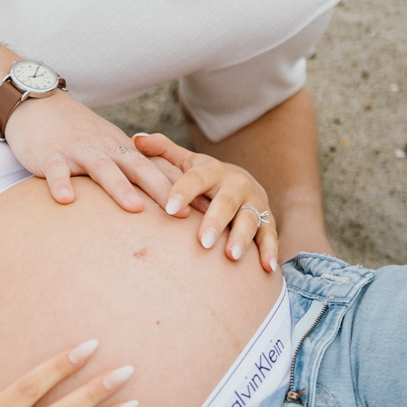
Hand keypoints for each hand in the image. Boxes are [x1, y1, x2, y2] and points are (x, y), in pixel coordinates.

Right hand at [5, 93, 179, 213]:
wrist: (37, 103)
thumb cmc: (77, 133)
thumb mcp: (110, 146)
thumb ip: (134, 168)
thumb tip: (169, 194)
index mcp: (122, 148)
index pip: (158, 168)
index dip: (182, 187)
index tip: (206, 208)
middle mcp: (105, 148)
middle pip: (138, 167)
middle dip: (162, 190)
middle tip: (183, 215)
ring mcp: (77, 150)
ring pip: (102, 168)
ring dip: (119, 187)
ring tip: (134, 209)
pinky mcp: (49, 154)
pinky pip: (55, 169)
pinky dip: (61, 183)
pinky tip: (66, 200)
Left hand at [131, 132, 279, 271]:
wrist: (243, 184)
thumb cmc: (204, 178)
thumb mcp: (186, 163)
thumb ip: (163, 151)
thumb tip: (136, 138)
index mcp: (213, 171)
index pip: (197, 178)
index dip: (184, 191)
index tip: (170, 209)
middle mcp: (237, 185)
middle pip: (227, 201)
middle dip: (216, 220)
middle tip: (203, 242)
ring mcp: (254, 204)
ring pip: (250, 219)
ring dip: (242, 237)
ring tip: (231, 257)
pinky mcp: (268, 222)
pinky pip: (270, 236)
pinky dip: (270, 251)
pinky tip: (267, 268)